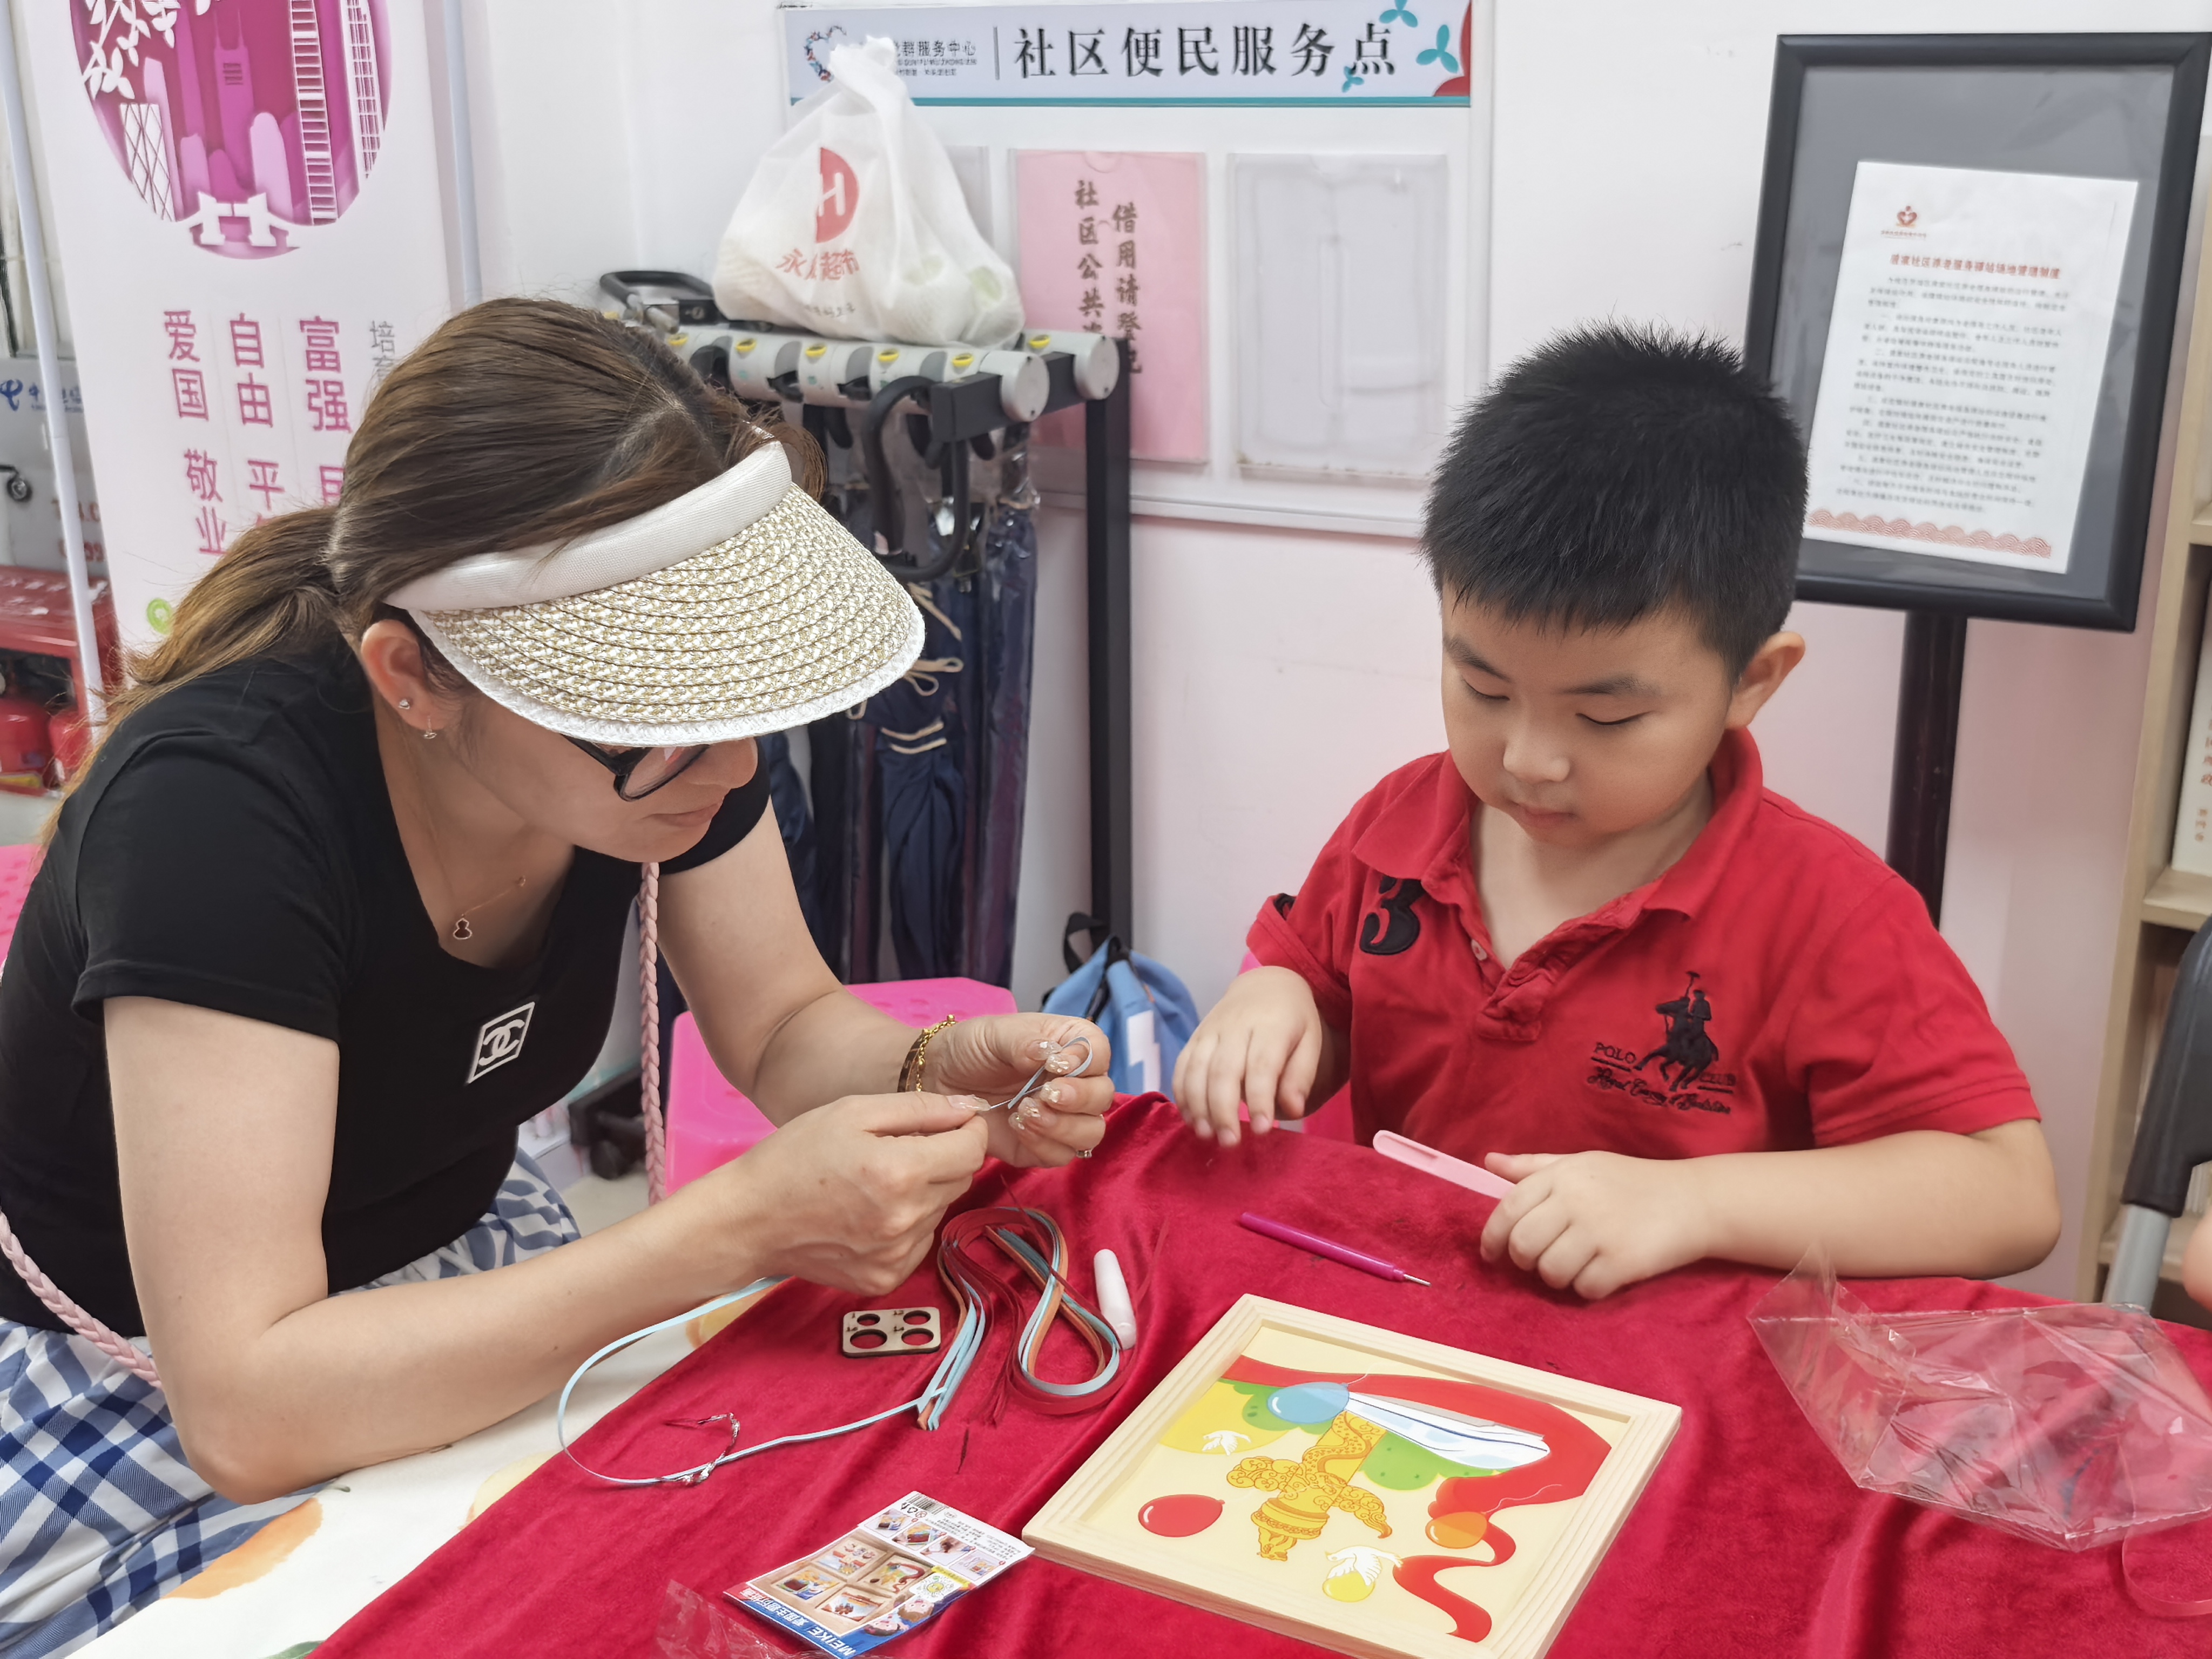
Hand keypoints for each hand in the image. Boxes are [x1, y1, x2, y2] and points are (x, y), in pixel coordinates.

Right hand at [702, 1093, 990, 1295]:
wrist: (748, 1221)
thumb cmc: (794, 1157)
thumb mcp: (852, 1112)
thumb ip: (919, 1107)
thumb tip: (969, 1106)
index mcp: (900, 1172)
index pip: (972, 1150)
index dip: (967, 1130)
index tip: (951, 1123)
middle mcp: (906, 1219)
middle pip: (960, 1180)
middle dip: (943, 1158)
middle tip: (901, 1149)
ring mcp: (896, 1255)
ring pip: (940, 1210)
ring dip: (923, 1192)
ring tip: (875, 1183)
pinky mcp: (886, 1279)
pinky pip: (920, 1242)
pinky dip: (907, 1225)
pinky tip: (869, 1213)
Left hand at [923, 1014, 1113, 1167]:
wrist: (939, 1079)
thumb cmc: (972, 1047)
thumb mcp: (995, 1033)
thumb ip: (1025, 1041)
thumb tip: (1051, 1055)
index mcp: (1070, 1046)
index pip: (1100, 1053)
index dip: (1087, 1062)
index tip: (1056, 1066)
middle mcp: (1074, 1083)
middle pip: (1103, 1097)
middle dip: (1079, 1099)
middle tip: (1045, 1095)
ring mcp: (1061, 1117)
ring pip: (1090, 1132)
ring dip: (1064, 1126)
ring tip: (1025, 1112)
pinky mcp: (1042, 1146)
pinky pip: (1062, 1156)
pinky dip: (1044, 1145)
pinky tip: (1017, 1127)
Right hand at [1172, 967, 1325, 1147]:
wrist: (1265, 984)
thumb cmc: (1293, 1020)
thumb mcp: (1310, 1041)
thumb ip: (1302, 1075)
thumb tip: (1293, 1110)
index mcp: (1271, 1025)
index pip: (1262, 1065)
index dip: (1260, 1099)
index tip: (1263, 1130)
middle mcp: (1236, 1026)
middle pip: (1223, 1070)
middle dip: (1223, 1110)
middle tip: (1230, 1142)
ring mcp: (1210, 1030)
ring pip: (1196, 1069)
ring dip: (1198, 1106)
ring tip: (1207, 1135)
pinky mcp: (1195, 1037)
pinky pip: (1182, 1065)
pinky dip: (1182, 1093)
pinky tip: (1190, 1118)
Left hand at [1477, 1151, 1711, 1299]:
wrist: (1692, 1200)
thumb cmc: (1630, 1182)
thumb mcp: (1581, 1164)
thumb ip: (1533, 1167)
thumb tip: (1489, 1162)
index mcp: (1561, 1176)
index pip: (1508, 1209)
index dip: (1492, 1236)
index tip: (1491, 1254)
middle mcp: (1575, 1201)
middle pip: (1523, 1245)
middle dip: (1524, 1261)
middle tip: (1540, 1260)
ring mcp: (1599, 1231)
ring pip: (1550, 1272)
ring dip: (1557, 1277)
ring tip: (1576, 1264)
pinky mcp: (1622, 1261)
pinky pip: (1584, 1289)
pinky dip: (1589, 1288)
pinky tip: (1603, 1273)